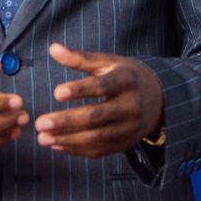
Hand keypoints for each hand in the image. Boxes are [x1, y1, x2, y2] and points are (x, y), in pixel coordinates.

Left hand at [35, 43, 163, 157]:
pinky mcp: (124, 144)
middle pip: (96, 116)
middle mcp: (130, 106)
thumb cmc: (126, 77)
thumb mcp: (109, 63)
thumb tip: (53, 49)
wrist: (160, 100)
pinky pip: (99, 150)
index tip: (56, 93)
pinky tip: (56, 145)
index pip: (102, 86)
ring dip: (67, 139)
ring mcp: (129, 128)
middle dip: (66, 120)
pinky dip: (76, 150)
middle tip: (40, 122)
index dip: (79, 90)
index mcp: (126, 81)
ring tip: (42, 138)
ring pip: (96, 137)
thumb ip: (80, 58)